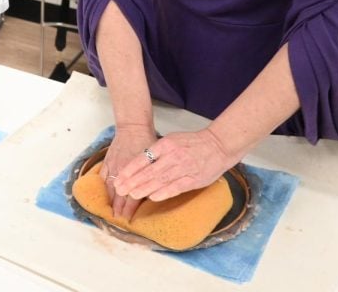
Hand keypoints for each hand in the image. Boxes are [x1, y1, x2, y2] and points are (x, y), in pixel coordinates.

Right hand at [101, 124, 156, 221]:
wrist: (133, 127)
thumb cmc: (147, 141)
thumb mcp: (155, 159)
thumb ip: (153, 175)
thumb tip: (155, 190)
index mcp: (136, 173)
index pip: (132, 195)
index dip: (130, 208)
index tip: (128, 219)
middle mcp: (123, 172)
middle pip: (120, 194)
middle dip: (119, 208)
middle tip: (118, 220)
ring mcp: (113, 166)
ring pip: (110, 187)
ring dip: (110, 200)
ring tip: (109, 211)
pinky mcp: (108, 161)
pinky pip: (103, 176)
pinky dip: (103, 186)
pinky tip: (103, 193)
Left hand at [111, 127, 235, 203]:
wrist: (218, 145)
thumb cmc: (193, 143)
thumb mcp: (172, 140)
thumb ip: (157, 150)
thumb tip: (140, 163)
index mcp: (165, 144)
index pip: (143, 158)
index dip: (130, 169)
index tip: (119, 177)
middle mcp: (173, 156)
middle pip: (149, 171)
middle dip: (132, 181)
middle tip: (120, 189)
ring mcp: (183, 168)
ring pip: (160, 180)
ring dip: (144, 189)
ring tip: (131, 195)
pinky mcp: (193, 179)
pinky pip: (176, 187)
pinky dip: (163, 193)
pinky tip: (152, 198)